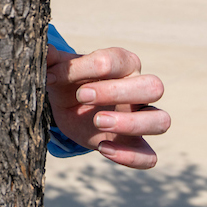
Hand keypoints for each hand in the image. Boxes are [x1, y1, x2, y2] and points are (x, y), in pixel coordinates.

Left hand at [47, 46, 170, 169]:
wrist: (66, 105)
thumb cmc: (68, 80)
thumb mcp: (58, 68)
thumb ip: (52, 59)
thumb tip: (46, 50)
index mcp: (122, 63)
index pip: (116, 60)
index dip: (86, 67)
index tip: (56, 76)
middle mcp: (139, 88)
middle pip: (153, 86)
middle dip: (117, 91)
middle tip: (82, 96)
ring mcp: (141, 117)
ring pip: (160, 121)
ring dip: (131, 123)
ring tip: (97, 122)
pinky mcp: (135, 144)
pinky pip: (149, 156)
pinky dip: (130, 156)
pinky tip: (102, 148)